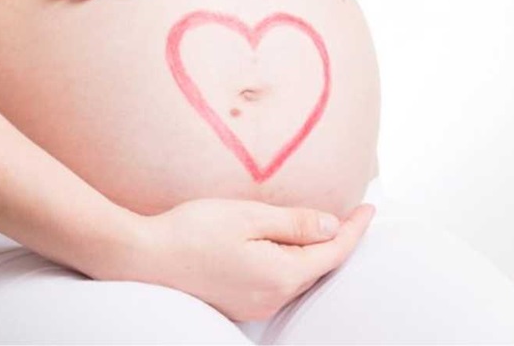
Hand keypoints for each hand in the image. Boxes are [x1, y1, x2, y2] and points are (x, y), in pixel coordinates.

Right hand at [114, 198, 374, 321]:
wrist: (142, 258)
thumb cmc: (192, 230)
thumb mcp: (248, 217)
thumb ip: (295, 223)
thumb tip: (333, 226)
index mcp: (280, 275)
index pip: (333, 252)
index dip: (355, 230)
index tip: (371, 208)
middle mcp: (272, 298)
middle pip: (319, 268)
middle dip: (338, 240)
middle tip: (352, 212)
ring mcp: (255, 305)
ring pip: (299, 277)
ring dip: (315, 252)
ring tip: (324, 225)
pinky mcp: (240, 303)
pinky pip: (279, 283)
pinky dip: (293, 263)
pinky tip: (288, 246)